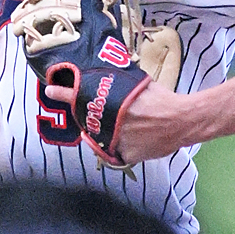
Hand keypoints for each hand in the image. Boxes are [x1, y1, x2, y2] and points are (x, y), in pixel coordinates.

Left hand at [45, 80, 188, 164]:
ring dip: (108, 134)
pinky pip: (117, 153)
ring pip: (103, 139)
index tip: (51, 90)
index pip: (81, 96)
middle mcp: (111, 122)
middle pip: (90, 122)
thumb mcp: (139, 87)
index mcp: (113, 103)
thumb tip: (111, 79)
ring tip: (131, 127)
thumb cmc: (163, 100)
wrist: (183, 120)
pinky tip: (139, 139)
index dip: (64, 93)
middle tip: (101, 115)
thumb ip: (122, 87)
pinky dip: (124, 147)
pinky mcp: (127, 155)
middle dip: (90, 118)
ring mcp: (117, 140)